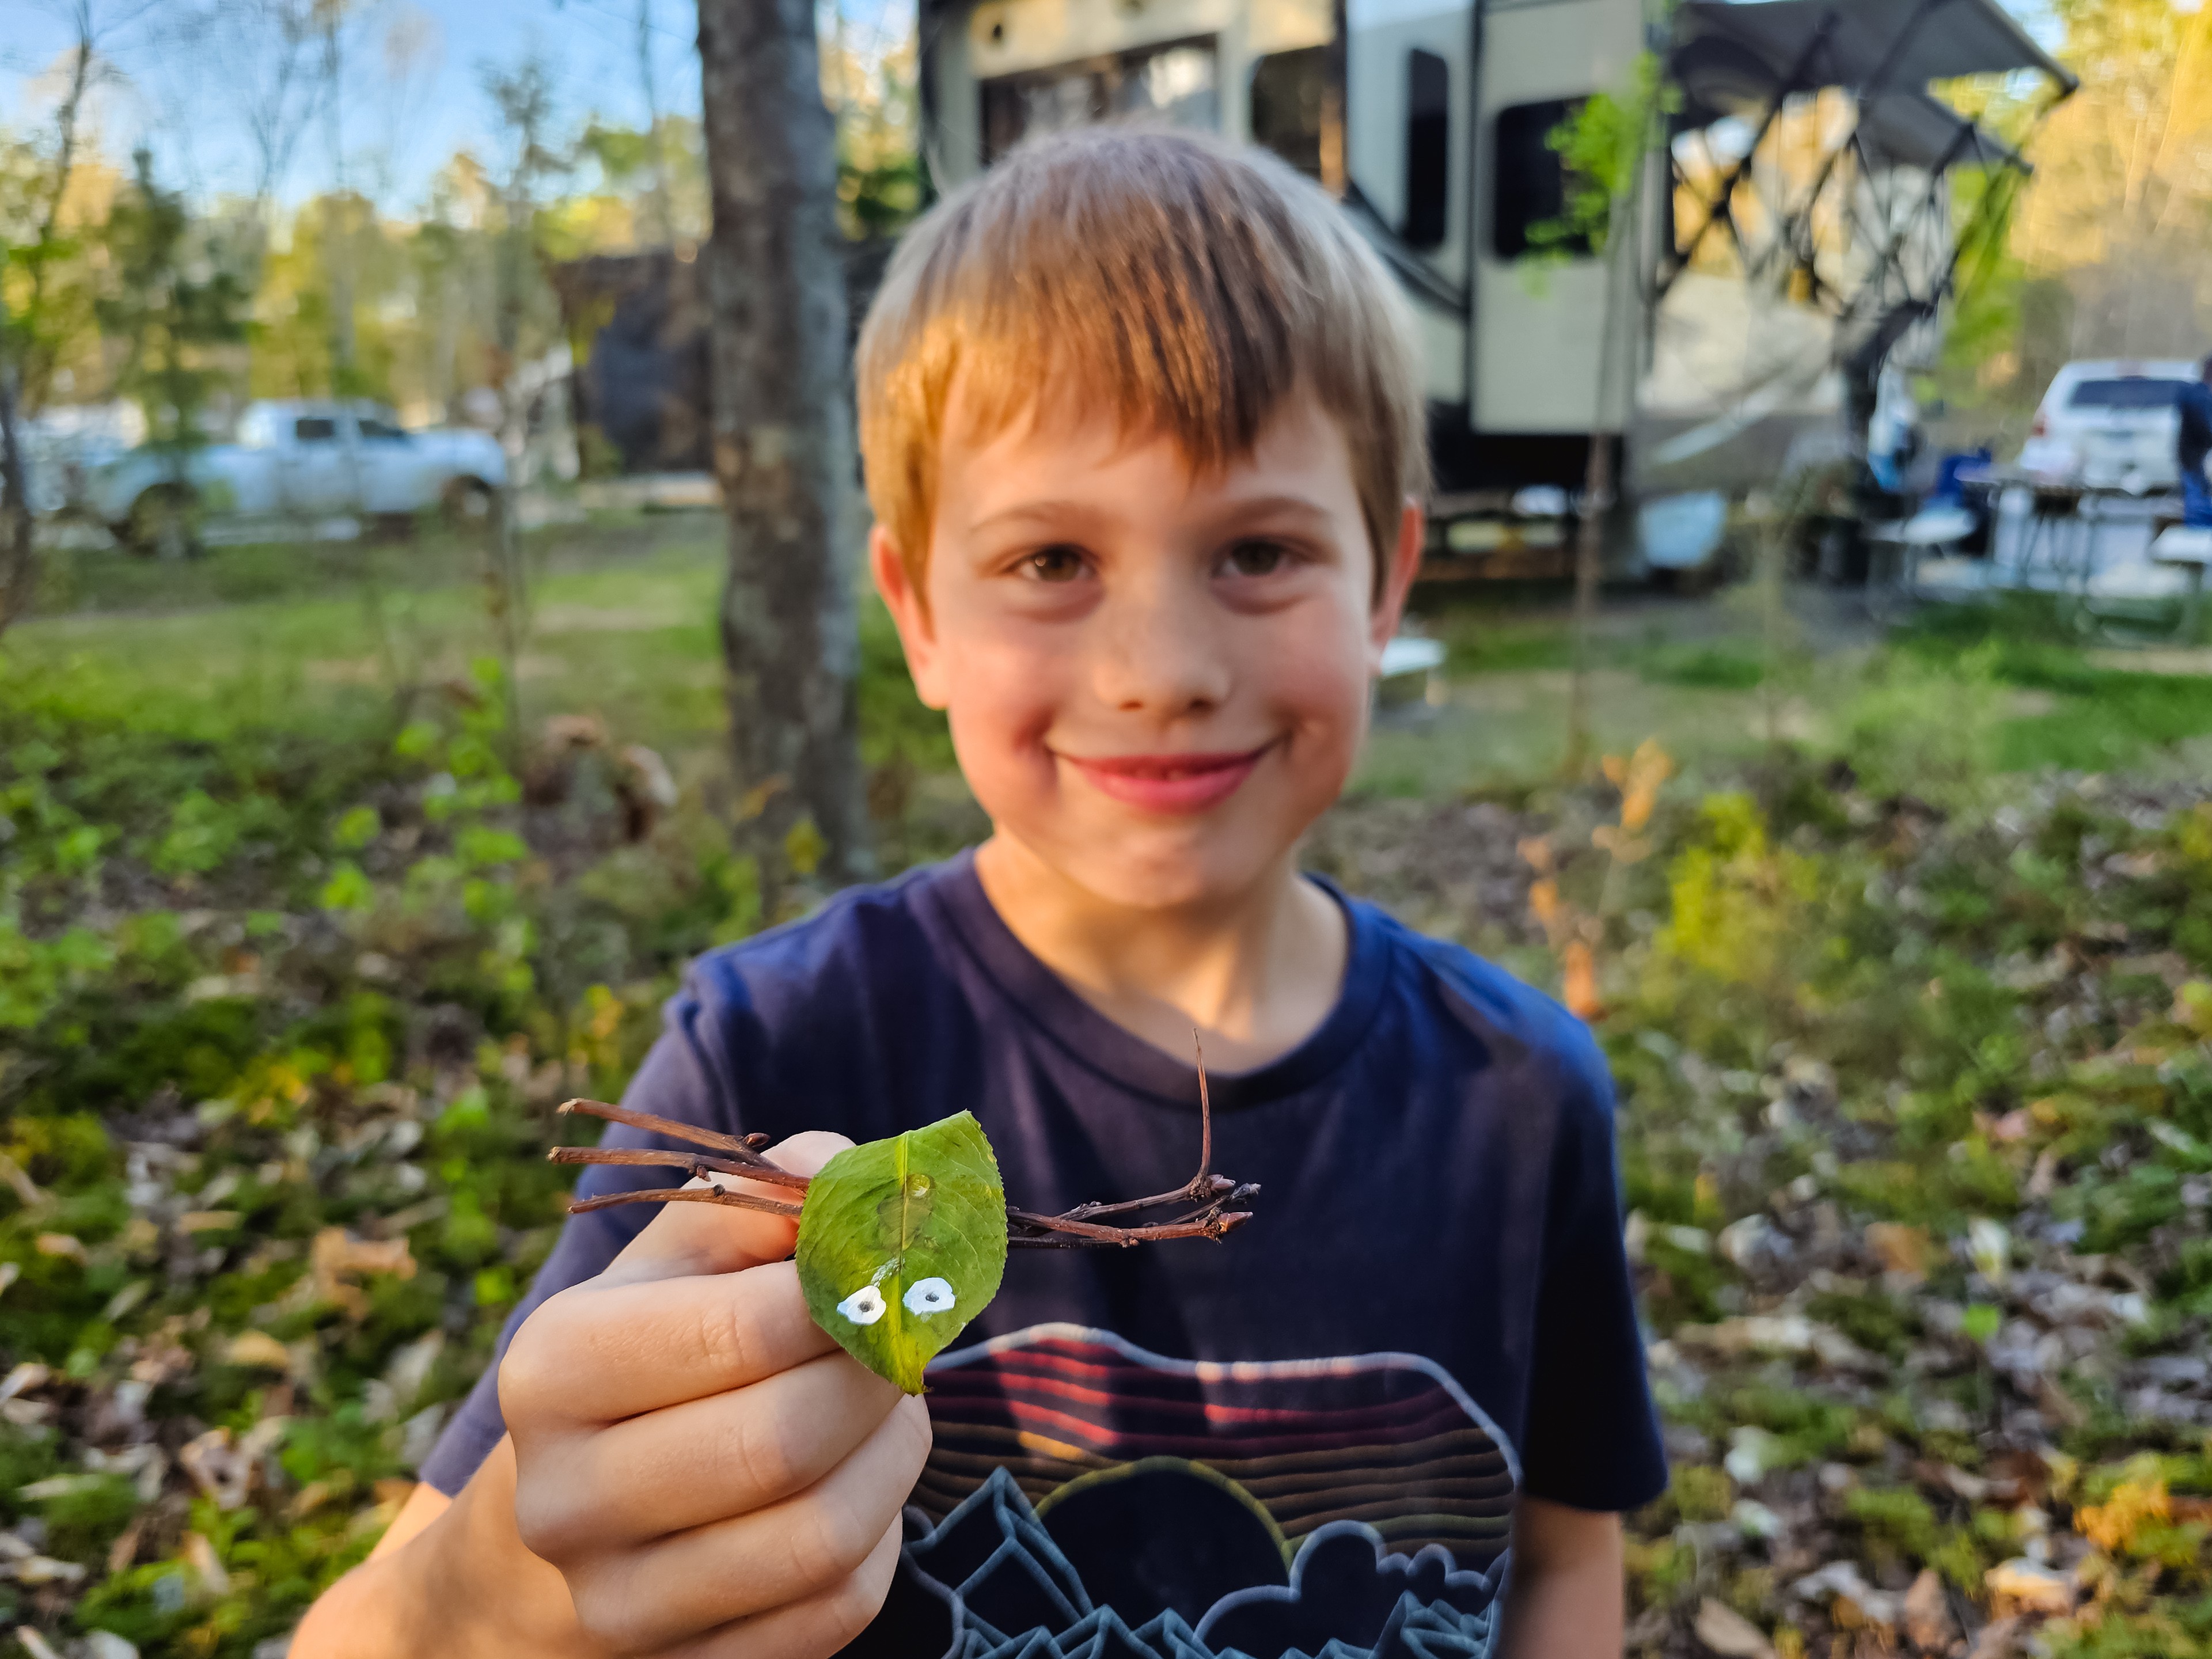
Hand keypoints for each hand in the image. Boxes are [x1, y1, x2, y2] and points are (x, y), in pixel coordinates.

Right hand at [291, 1132, 930, 1658]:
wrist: (559, 1527)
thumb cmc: (648, 1356)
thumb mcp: (678, 1261)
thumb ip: (768, 1199)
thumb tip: (861, 1178)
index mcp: (555, 1368)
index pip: (742, 1327)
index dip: (847, 1290)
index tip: (887, 1264)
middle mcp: (566, 1497)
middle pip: (783, 1441)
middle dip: (876, 1378)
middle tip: (900, 1337)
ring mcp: (618, 1604)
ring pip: (823, 1537)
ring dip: (893, 1457)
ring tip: (889, 1406)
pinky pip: (835, 1606)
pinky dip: (879, 1537)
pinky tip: (854, 1486)